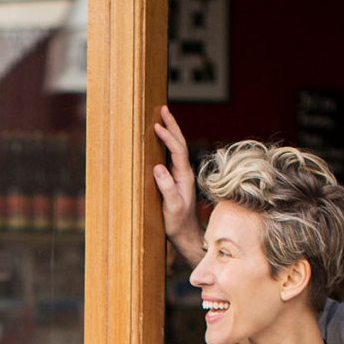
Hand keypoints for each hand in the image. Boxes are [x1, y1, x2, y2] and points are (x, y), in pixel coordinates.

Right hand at [153, 106, 204, 264]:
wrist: (186, 234)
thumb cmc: (178, 222)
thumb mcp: (172, 206)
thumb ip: (167, 187)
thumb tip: (158, 167)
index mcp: (184, 176)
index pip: (177, 150)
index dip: (168, 136)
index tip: (157, 126)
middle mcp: (184, 172)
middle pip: (179, 143)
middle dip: (171, 125)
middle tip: (162, 108)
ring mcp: (180, 175)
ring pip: (176, 148)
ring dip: (169, 132)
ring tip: (161, 118)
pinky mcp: (175, 179)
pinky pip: (171, 156)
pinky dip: (166, 144)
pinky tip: (160, 140)